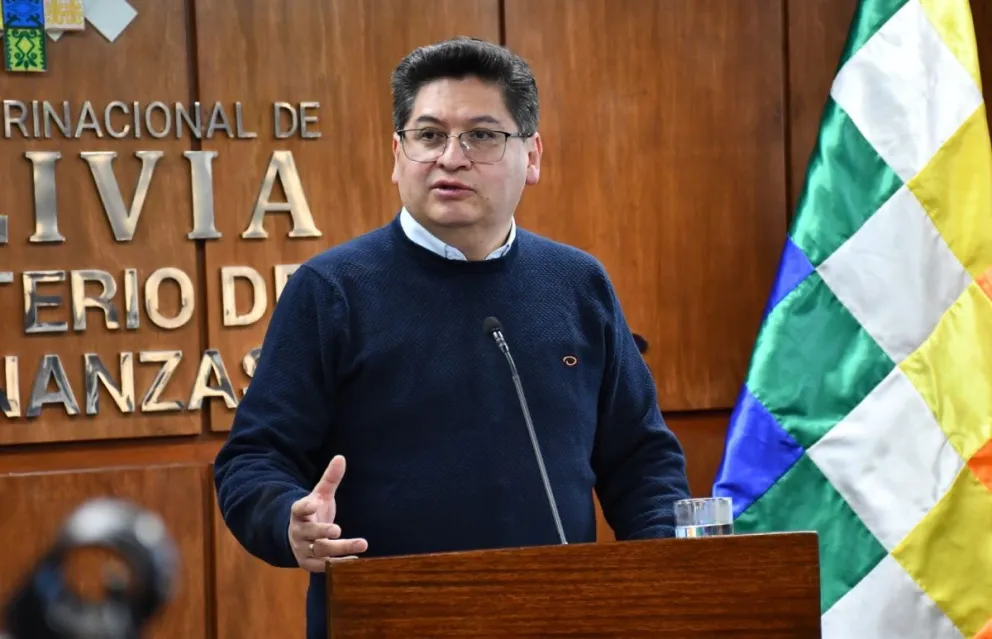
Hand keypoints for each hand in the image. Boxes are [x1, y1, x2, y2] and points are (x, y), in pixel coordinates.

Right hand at [288, 455, 367, 571]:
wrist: (297, 537)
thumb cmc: (313, 513)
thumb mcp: (320, 495)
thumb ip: (330, 478)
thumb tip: (341, 457)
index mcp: (299, 513)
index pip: (299, 509)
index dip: (305, 507)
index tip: (314, 503)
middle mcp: (299, 533)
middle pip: (310, 533)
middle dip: (323, 532)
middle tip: (338, 530)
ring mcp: (303, 550)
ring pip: (320, 552)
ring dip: (340, 549)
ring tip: (361, 543)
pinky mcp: (309, 564)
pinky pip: (324, 566)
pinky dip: (339, 563)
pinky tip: (356, 559)